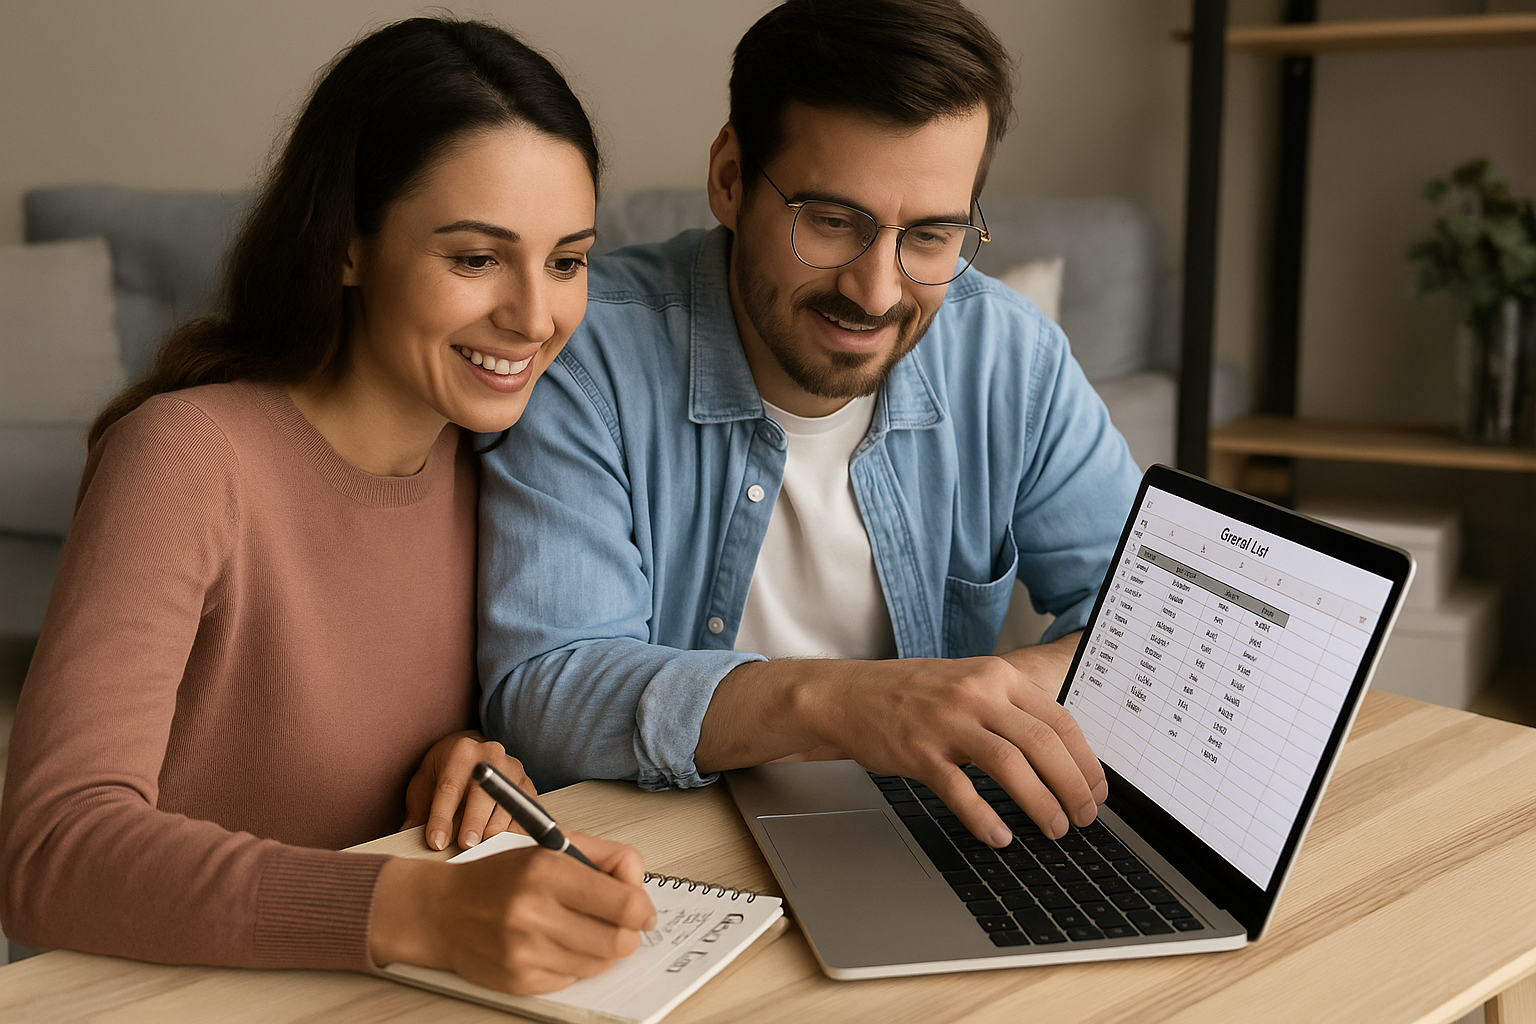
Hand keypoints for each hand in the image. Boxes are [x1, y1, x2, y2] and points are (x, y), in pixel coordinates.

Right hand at [370, 833, 656, 994]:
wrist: (441, 911)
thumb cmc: (501, 877)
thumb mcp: (551, 846)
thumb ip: (604, 857)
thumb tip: (639, 885)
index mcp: (546, 870)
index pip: (624, 903)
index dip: (642, 909)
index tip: (642, 909)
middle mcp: (534, 912)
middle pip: (618, 941)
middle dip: (628, 934)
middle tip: (620, 924)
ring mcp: (525, 952)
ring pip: (599, 964)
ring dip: (602, 950)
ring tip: (583, 931)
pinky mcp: (519, 982)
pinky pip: (572, 980)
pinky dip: (574, 965)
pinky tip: (556, 945)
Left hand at [403, 730, 534, 850]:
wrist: (473, 753)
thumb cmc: (444, 772)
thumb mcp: (424, 784)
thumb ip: (416, 812)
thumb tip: (405, 841)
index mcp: (461, 751)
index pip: (450, 788)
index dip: (441, 817)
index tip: (436, 843)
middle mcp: (491, 755)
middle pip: (484, 793)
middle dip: (474, 823)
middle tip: (465, 846)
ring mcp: (514, 770)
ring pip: (509, 805)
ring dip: (495, 831)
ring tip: (481, 850)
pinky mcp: (528, 786)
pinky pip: (527, 813)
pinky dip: (515, 832)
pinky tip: (502, 847)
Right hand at [698, 638, 1104, 847]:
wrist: (849, 694)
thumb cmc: (912, 694)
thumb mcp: (969, 683)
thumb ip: (1011, 708)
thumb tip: (1060, 754)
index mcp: (996, 676)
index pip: (1059, 719)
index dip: (1086, 761)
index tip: (1096, 790)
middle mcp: (976, 694)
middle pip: (1042, 744)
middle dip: (1072, 787)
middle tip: (1082, 817)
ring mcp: (946, 722)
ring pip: (1010, 765)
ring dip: (1040, 803)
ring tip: (1053, 830)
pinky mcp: (918, 751)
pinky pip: (959, 790)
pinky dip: (984, 817)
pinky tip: (999, 836)